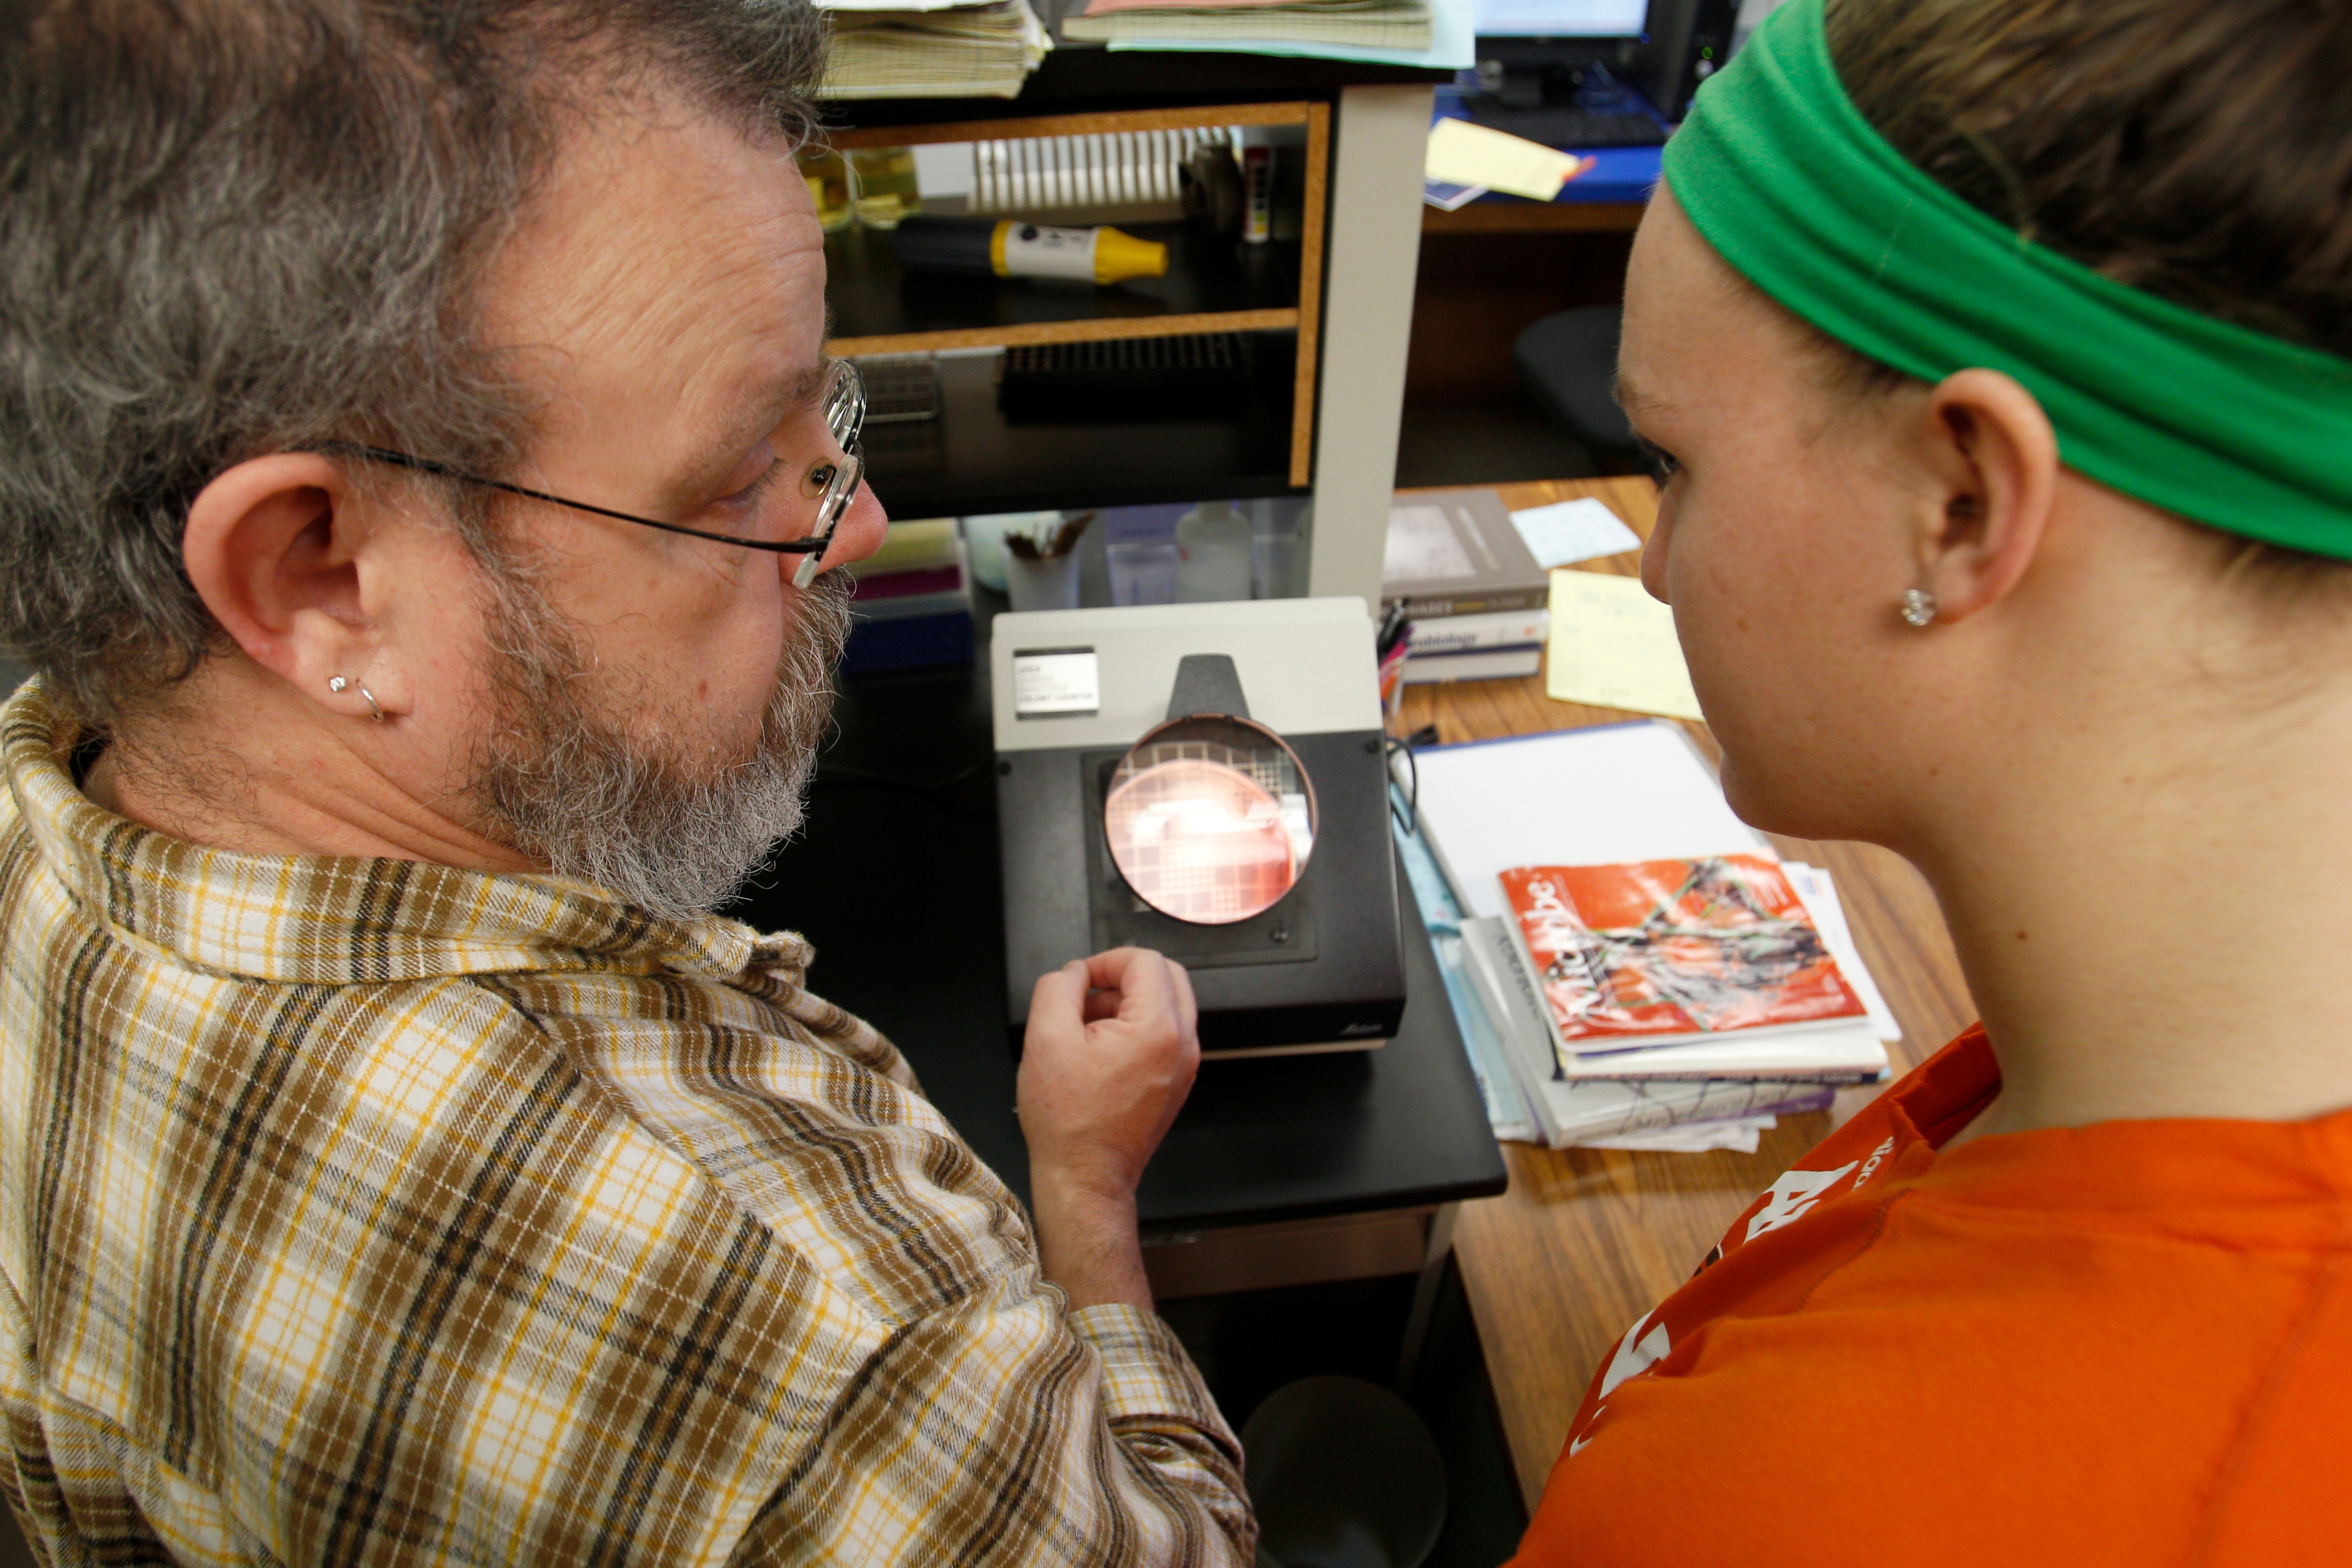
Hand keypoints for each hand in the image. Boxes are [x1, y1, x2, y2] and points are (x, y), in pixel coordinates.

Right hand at [1018, 947, 1199, 1200]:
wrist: (1085, 1177)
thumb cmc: (1069, 1122)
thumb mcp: (1045, 1038)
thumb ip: (1058, 987)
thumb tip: (1073, 972)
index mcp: (1158, 1029)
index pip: (1145, 961)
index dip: (1105, 961)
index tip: (1081, 980)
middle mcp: (1182, 1045)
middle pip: (1166, 976)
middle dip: (1122, 977)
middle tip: (1087, 997)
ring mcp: (1184, 1066)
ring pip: (1165, 1004)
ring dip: (1127, 1004)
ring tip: (1086, 1031)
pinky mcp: (1176, 1082)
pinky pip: (1163, 1035)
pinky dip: (1135, 1029)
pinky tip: (1099, 1053)